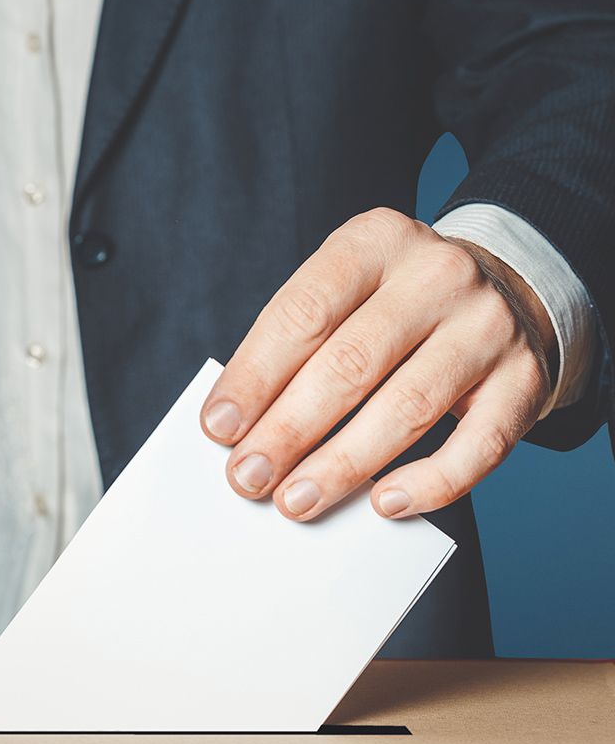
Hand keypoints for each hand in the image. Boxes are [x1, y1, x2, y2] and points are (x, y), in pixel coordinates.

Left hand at [199, 208, 556, 519]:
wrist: (505, 286)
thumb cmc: (395, 301)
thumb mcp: (345, 288)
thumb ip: (297, 341)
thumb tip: (239, 423)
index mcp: (375, 241)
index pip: (303, 312)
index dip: (255, 375)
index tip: (219, 427)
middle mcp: (436, 275)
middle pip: (349, 363)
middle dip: (288, 429)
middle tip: (248, 476)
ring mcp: (487, 326)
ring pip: (407, 406)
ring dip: (343, 463)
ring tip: (296, 499)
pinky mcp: (524, 381)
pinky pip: (478, 445)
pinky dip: (429, 483)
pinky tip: (383, 503)